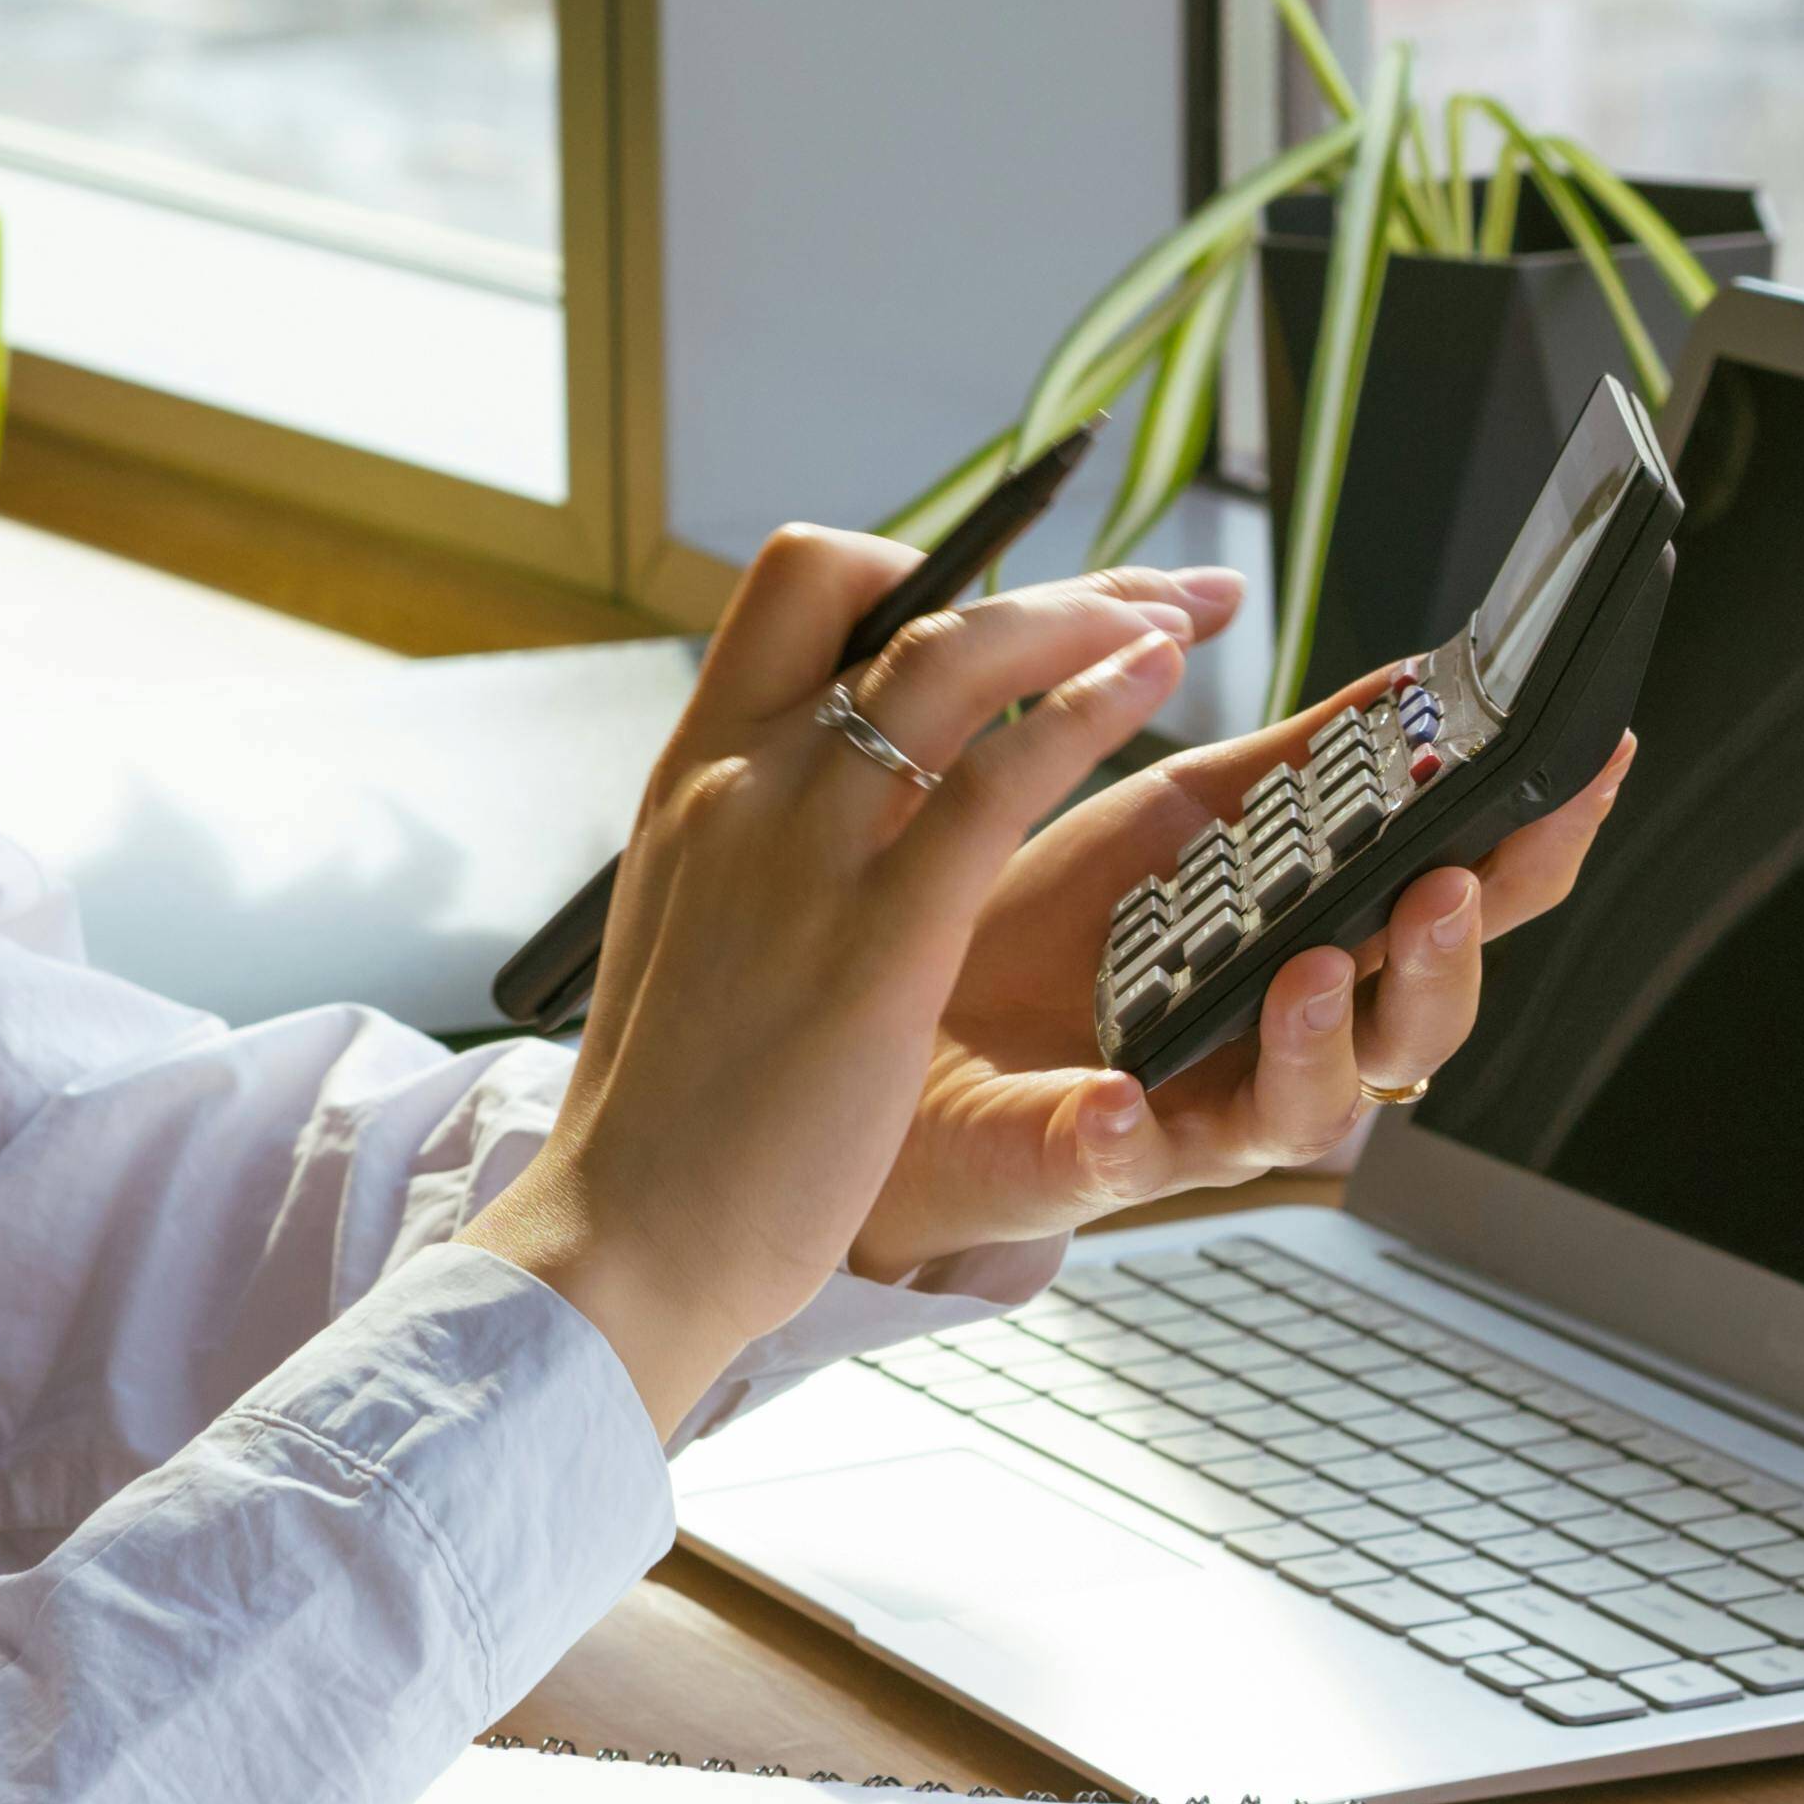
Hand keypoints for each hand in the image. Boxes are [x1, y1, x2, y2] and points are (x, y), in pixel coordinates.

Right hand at [464, 532, 1222, 1431]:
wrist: (624, 1233)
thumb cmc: (669, 1107)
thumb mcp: (691, 924)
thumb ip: (752, 842)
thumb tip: (824, 796)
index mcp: (694, 774)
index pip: (796, 589)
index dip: (919, 570)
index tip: (1008, 606)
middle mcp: (740, 783)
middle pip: (894, 599)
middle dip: (1046, 576)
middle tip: (1148, 589)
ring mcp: (801, 850)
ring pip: (957, 657)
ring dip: (1088, 614)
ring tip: (1179, 621)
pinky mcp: (876, 939)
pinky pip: (999, 777)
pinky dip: (1091, 708)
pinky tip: (1157, 689)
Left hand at [844, 681, 1637, 1279]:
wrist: (916, 1019)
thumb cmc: (1074, 927)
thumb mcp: (1194, 819)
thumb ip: (1307, 764)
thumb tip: (1419, 681)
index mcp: (1337, 948)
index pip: (1474, 905)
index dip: (1540, 844)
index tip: (1589, 762)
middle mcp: (1297, 1044)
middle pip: (1422, 1024)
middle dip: (1444, 957)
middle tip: (1443, 885)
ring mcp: (1207, 1112)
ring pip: (1311, 1109)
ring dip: (1323, 1042)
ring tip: (1307, 973)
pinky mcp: (1095, 1159)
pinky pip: (1124, 1163)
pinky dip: (1127, 1137)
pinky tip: (1120, 1103)